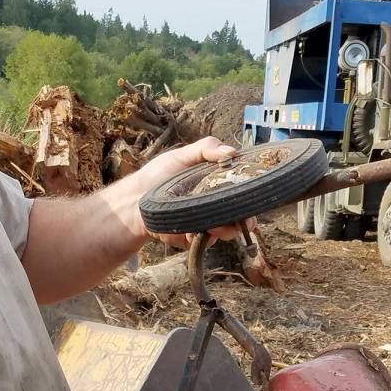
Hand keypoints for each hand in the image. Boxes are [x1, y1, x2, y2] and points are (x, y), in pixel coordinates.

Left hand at [133, 136, 256, 249]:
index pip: (242, 193)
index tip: (255, 198)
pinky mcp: (193, 239)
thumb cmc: (158, 176)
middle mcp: (215, 207)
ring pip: (226, 233)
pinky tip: (192, 230)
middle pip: (240, 218)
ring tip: (216, 226)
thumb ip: (207, 149)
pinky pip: (205, 242)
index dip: (251, 197)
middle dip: (245, 221)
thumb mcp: (183, 155)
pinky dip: (202, 237)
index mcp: (217, 186)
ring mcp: (205, 225)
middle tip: (245, 222)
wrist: (135, 200)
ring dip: (226, 231)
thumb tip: (231, 152)